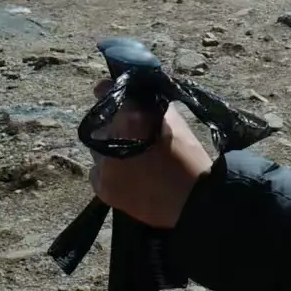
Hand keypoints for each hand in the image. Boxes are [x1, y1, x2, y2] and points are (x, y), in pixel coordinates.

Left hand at [87, 79, 213, 228]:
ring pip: (97, 148)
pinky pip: (97, 171)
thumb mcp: (172, 120)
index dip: (108, 91)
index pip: (108, 93)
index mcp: (131, 116)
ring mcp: (104, 164)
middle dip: (112, 124)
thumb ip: (147, 104)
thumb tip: (132, 92)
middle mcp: (112, 138)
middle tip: (127, 132)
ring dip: (109, 147)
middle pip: (101, 123)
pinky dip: (108, 170)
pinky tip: (126, 173)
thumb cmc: (188, 157)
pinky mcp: (103, 187)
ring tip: (129, 155)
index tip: (106, 90)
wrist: (193, 200)